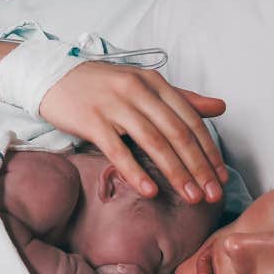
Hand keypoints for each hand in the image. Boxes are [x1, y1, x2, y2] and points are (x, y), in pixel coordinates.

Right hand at [38, 61, 228, 204]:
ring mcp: (114, 105)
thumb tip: (221, 107)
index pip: (191, 120)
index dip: (209, 150)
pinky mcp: (92, 120)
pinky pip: (118, 150)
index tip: (221, 177)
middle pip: (177, 133)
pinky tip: (151, 191)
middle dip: (199, 167)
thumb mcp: (144, 85)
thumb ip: (182, 98)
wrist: (51, 76)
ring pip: (154, 142)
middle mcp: (139, 90)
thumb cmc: (101, 85)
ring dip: (176, 172)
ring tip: (191, 197)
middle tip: (212, 195)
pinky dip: (137, 172)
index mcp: (155, 83)